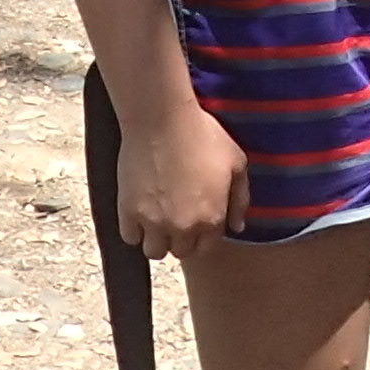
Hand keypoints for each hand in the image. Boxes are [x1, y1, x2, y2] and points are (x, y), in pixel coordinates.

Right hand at [116, 105, 252, 258]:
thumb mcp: (236, 161)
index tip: (196, 219)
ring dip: (157, 239)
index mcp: (212, 218)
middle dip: (180, 237)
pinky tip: (139, 211)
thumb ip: (240, 199)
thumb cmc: (201, 134)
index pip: (206, 247)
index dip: (202, 235)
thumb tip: (238, 226)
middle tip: (176, 214)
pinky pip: (129, 237)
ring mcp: (154, 222)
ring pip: (154, 251)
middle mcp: (183, 227)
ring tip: (157, 218)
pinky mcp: (128, 211)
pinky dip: (134, 229)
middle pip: (181, 251)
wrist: (161, 118)